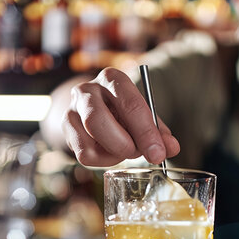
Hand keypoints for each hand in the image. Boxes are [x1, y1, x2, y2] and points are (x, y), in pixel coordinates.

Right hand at [62, 67, 179, 166]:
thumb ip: (158, 132)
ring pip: (88, 140)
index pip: (130, 104)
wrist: (92, 108)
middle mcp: (87, 89)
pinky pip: (83, 153)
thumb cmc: (123, 112)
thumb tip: (172, 148)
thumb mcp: (143, 116)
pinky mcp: (66, 129)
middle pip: (98, 119)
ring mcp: (71, 109)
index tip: (159, 154)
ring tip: (125, 150)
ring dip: (112, 152)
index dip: (146, 132)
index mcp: (112, 79)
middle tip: (138, 154)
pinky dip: (102, 160)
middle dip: (123, 144)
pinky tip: (110, 152)